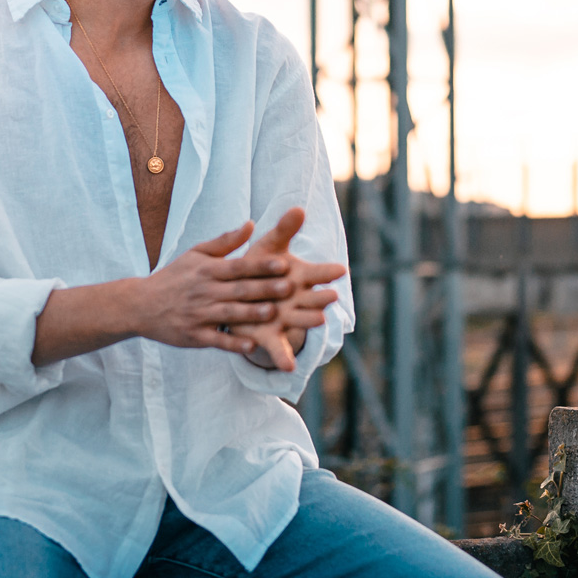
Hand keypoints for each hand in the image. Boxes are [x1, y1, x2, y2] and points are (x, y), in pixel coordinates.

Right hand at [126, 221, 298, 355]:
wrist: (140, 305)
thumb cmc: (174, 277)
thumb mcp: (195, 254)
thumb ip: (225, 242)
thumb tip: (251, 225)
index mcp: (207, 270)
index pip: (238, 267)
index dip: (261, 266)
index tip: (283, 264)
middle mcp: (204, 291)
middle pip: (238, 290)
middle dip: (264, 289)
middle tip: (289, 287)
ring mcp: (198, 315)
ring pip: (229, 314)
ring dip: (251, 314)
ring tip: (274, 313)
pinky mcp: (194, 336)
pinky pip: (216, 340)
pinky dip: (233, 343)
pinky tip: (251, 345)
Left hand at [227, 208, 343, 371]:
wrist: (238, 296)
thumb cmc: (258, 267)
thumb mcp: (269, 247)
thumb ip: (284, 231)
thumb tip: (298, 208)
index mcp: (299, 278)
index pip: (317, 274)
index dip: (327, 272)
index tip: (339, 269)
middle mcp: (297, 300)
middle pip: (312, 299)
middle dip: (320, 298)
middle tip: (331, 296)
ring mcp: (285, 319)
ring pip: (299, 321)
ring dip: (307, 322)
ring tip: (318, 321)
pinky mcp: (269, 336)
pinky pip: (277, 349)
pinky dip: (283, 358)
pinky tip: (288, 368)